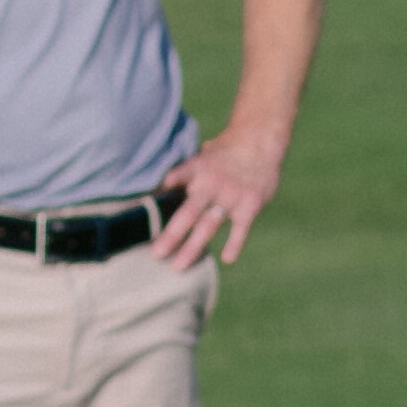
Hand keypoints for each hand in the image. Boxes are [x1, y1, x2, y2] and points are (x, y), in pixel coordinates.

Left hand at [154, 120, 285, 267]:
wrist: (260, 140)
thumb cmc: (225, 150)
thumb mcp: (203, 154)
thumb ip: (185, 172)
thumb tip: (161, 188)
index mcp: (196, 168)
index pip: (175, 179)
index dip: (160, 194)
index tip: (146, 208)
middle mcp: (212, 183)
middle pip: (189, 212)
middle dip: (172, 234)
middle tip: (157, 254)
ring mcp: (231, 195)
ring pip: (209, 225)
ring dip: (193, 246)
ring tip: (178, 266)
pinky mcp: (250, 204)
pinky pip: (241, 228)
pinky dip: (235, 243)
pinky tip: (227, 258)